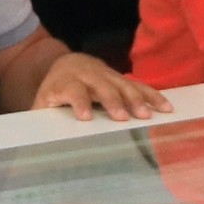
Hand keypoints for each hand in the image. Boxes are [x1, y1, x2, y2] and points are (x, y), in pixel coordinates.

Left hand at [33, 51, 170, 119]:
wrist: (65, 64)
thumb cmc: (54, 91)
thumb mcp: (42, 104)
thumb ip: (41, 119)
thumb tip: (37, 140)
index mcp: (66, 82)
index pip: (73, 90)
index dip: (79, 102)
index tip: (86, 117)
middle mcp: (88, 75)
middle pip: (102, 86)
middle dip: (113, 101)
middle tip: (123, 117)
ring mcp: (106, 74)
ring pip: (123, 84)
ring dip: (136, 99)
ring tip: (146, 115)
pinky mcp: (120, 77)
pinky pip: (138, 85)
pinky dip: (152, 95)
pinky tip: (165, 106)